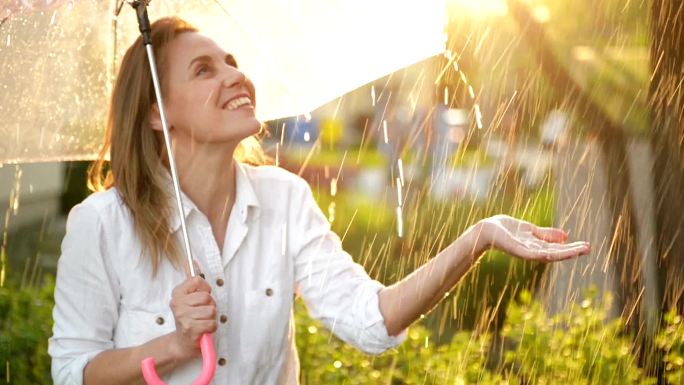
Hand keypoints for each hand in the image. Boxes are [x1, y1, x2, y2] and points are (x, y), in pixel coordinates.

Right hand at [169, 276, 217, 360]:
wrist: (181, 343)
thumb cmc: (189, 319)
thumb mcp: (188, 298)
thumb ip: (192, 281)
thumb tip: (193, 261)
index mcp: (177, 294)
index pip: (197, 280)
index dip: (205, 289)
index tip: (201, 298)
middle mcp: (178, 304)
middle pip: (207, 297)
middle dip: (210, 305)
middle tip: (202, 313)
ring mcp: (183, 317)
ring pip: (211, 311)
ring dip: (211, 318)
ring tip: (202, 322)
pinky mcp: (191, 330)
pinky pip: (212, 323)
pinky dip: (211, 328)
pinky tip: (203, 330)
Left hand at [468, 214, 590, 261]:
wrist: (487, 229)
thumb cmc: (507, 230)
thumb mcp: (531, 230)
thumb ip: (546, 234)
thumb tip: (565, 236)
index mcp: (537, 246)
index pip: (558, 249)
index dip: (572, 248)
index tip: (587, 246)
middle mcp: (533, 251)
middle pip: (556, 253)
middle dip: (572, 251)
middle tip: (589, 248)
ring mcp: (525, 251)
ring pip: (547, 254)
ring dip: (563, 253)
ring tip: (578, 250)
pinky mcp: (516, 249)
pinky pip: (531, 253)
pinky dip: (542, 254)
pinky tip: (552, 254)